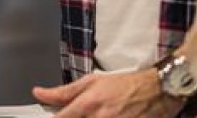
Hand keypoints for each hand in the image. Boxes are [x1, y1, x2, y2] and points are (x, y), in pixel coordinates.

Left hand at [33, 69, 183, 117]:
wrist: (156, 91)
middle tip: (79, 113)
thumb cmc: (125, 85)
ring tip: (97, 112)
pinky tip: (105, 115)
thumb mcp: (91, 81)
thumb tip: (39, 93)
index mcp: (88, 104)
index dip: (56, 117)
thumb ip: (63, 91)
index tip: (53, 116)